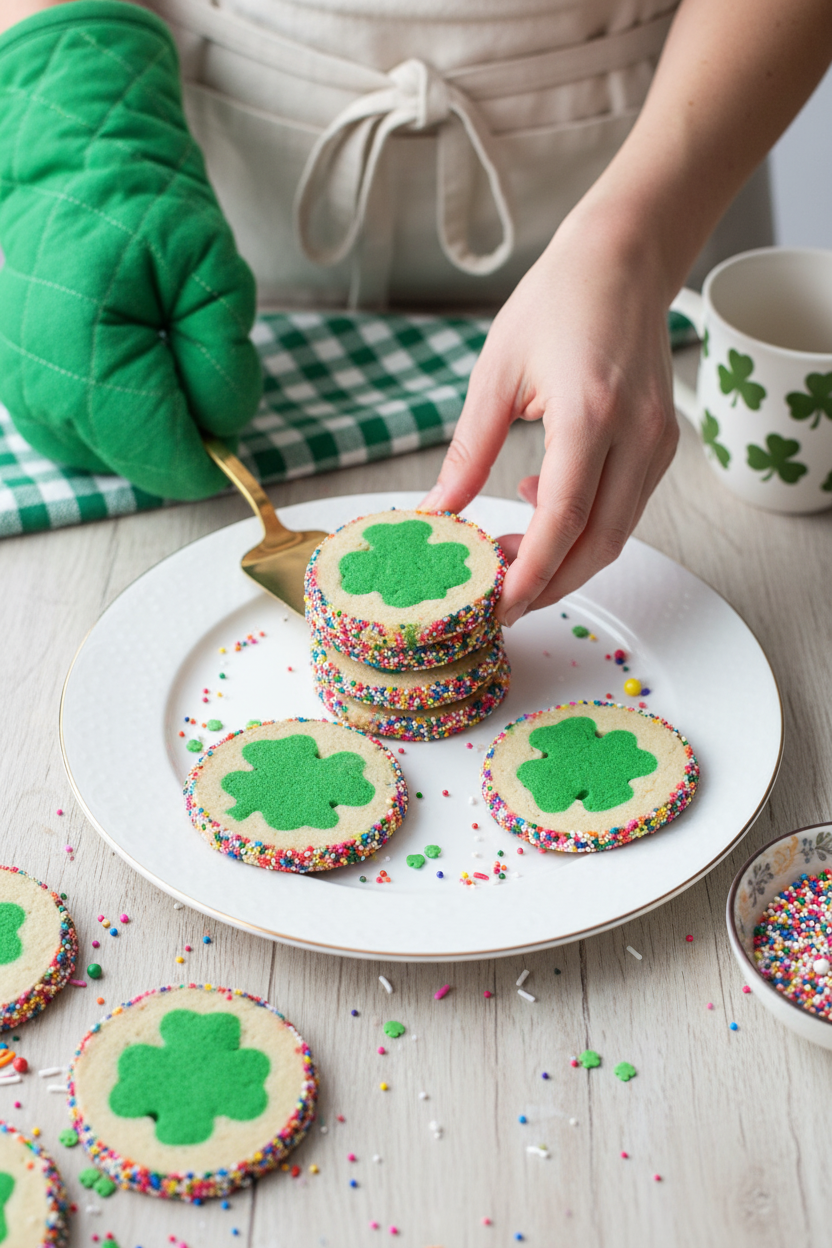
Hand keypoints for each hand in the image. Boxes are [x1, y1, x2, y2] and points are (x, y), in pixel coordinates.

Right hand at [0, 2, 260, 499]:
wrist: (68, 171)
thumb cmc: (139, 209)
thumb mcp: (213, 272)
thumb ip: (225, 362)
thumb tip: (222, 432)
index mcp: (80, 353)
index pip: (161, 454)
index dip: (211, 459)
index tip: (235, 435)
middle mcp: (38, 390)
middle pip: (141, 464)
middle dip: (186, 434)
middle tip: (197, 364)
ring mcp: (22, 400)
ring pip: (117, 460)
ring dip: (155, 428)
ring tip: (161, 355)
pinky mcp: (23, 402)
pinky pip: (92, 443)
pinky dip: (127, 422)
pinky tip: (135, 369)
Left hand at [420, 208, 678, 623]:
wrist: (622, 258)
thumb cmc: (556, 301)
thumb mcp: (494, 374)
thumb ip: (467, 454)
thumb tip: (437, 512)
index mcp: (589, 416)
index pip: (561, 523)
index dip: (529, 576)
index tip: (496, 607)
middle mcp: (635, 436)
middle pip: (597, 545)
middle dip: (548, 583)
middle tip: (499, 598)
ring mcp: (657, 443)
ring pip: (616, 534)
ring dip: (565, 558)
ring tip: (511, 554)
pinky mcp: (662, 444)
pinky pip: (625, 507)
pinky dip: (585, 526)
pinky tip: (543, 504)